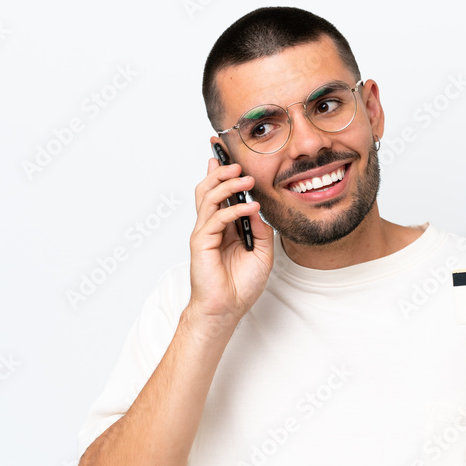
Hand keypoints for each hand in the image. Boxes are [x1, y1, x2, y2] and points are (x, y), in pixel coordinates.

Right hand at [187, 158, 273, 320]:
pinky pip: (217, 218)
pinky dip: (235, 209)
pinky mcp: (202, 242)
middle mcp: (212, 227)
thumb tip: (257, 207)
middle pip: (208, 189)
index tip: (229, 157)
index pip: (219, 193)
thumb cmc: (241, 285)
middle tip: (238, 164)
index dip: (221, 174)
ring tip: (246, 180)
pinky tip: (251, 208)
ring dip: (228, 185)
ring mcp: (205, 233)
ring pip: (209, 197)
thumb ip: (260, 229)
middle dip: (221, 172)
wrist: (227, 309)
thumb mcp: (263, 253)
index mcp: (224, 227)